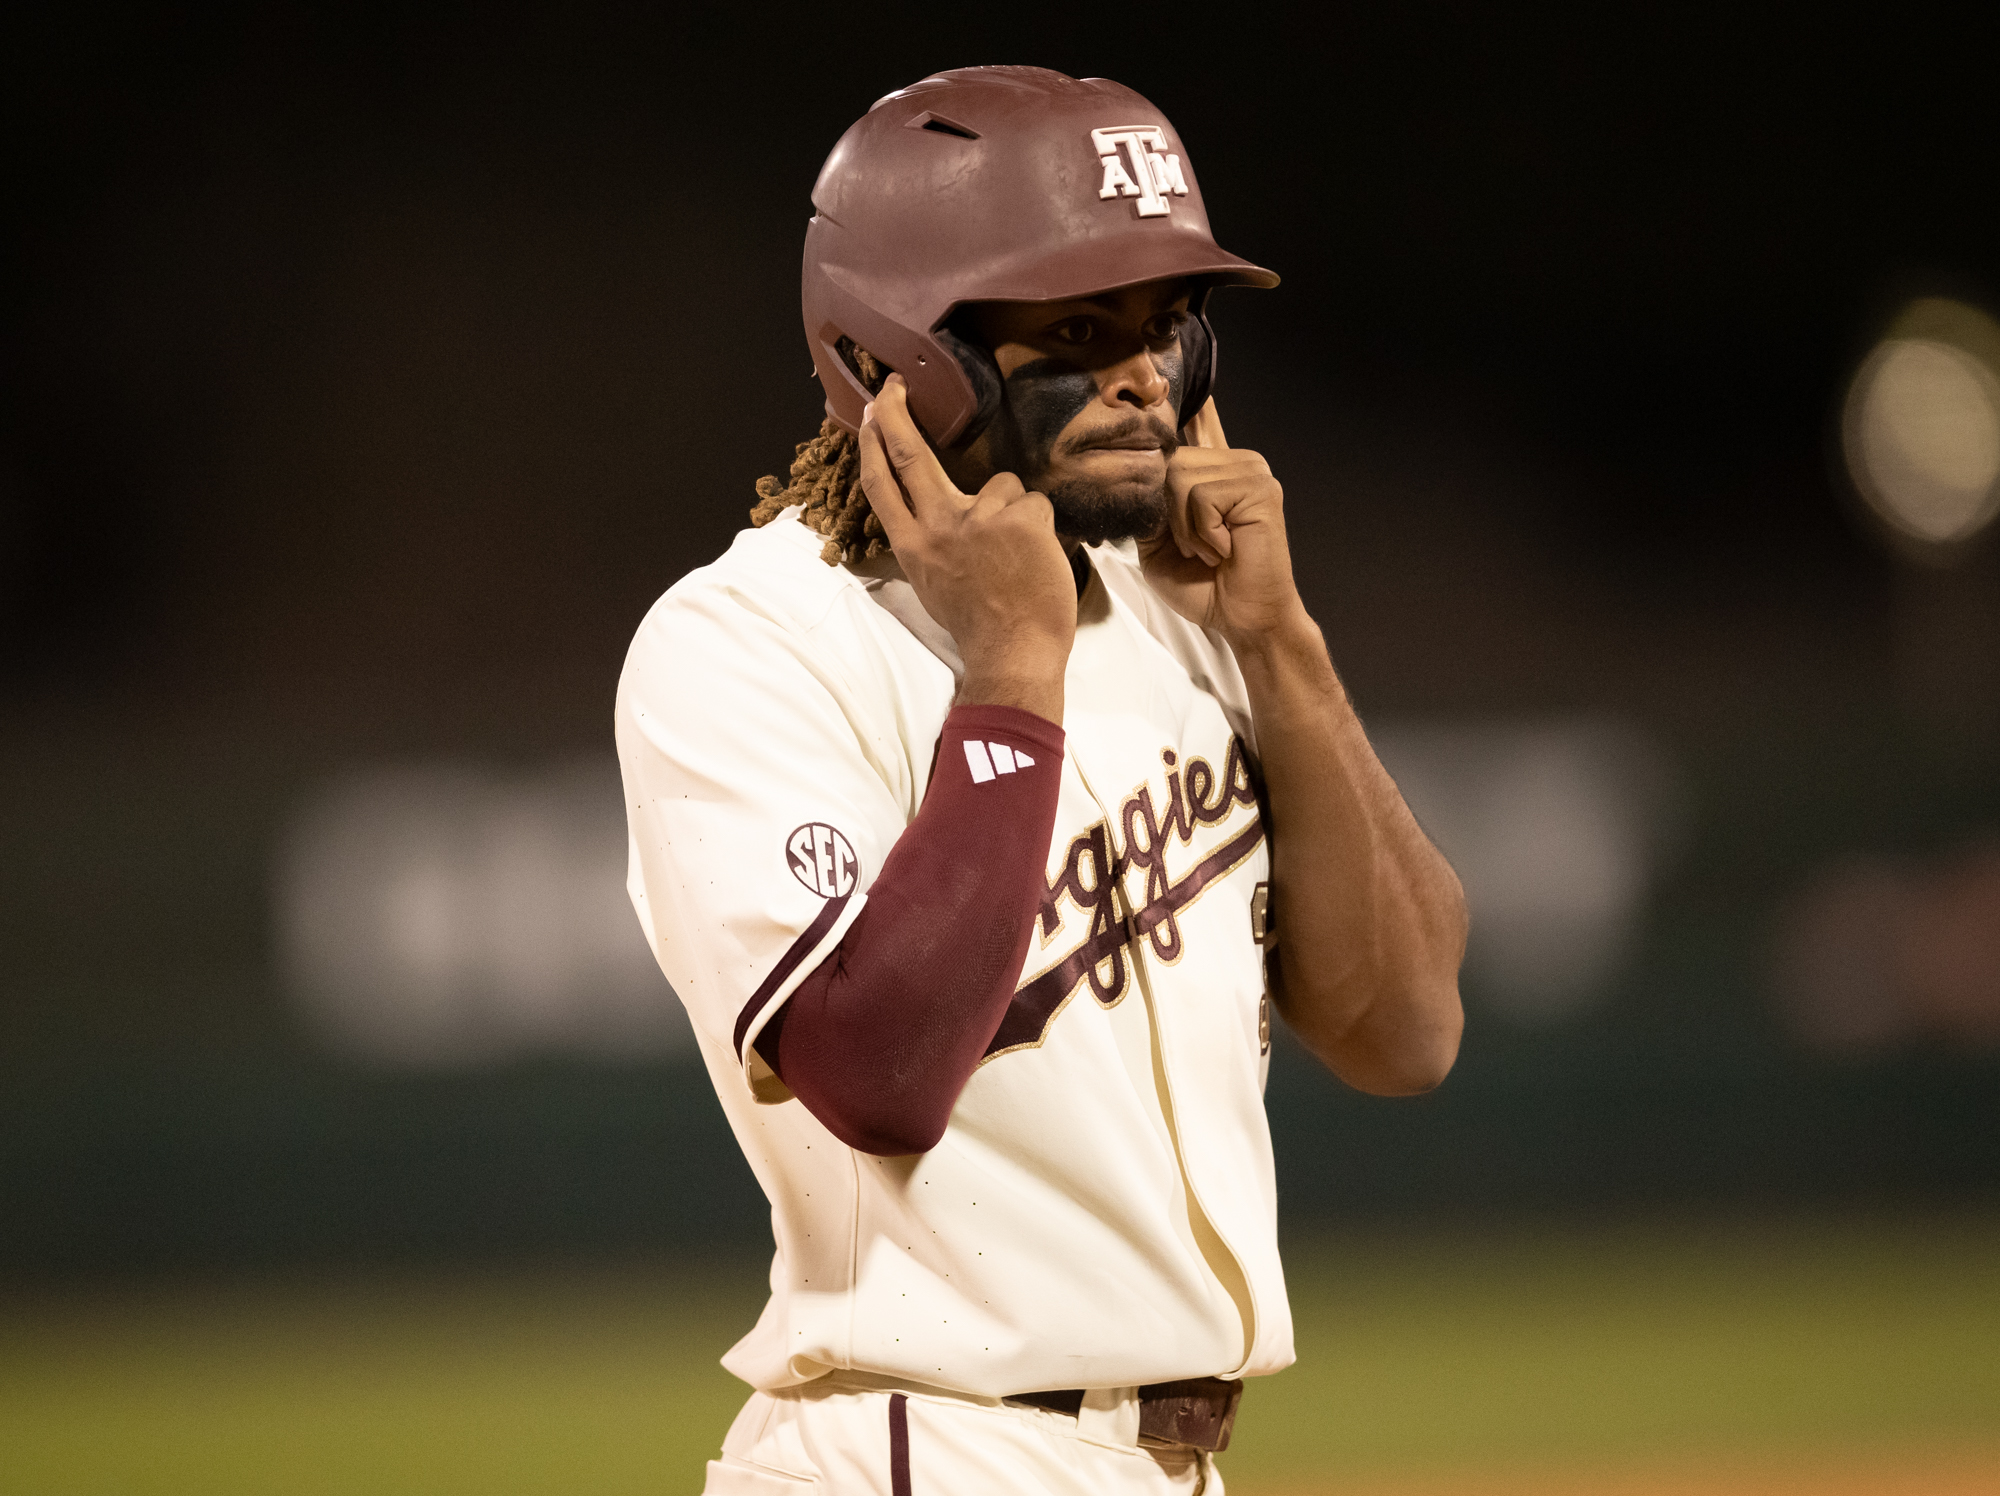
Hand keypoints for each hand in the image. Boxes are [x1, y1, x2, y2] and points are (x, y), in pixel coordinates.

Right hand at [860, 375, 1076, 721]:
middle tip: (894, 386)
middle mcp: (938, 526)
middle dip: (895, 414)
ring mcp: (979, 518)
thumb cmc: (977, 623)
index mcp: (912, 546)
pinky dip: (1041, 526)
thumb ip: (928, 541)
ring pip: (1002, 484)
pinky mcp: (1020, 517)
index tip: (868, 413)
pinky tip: (1037, 557)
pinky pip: (1035, 503)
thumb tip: (932, 509)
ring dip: (1015, 511)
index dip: (872, 445)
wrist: (1014, 651)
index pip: (882, 485)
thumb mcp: (931, 582)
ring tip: (1019, 554)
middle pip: (911, 456)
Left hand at [1139, 399, 1306, 643]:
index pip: (1201, 422)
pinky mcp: (1261, 488)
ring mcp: (1252, 471)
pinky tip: (1225, 548)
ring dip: (1186, 527)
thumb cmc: (1204, 585)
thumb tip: (1133, 472)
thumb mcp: (1159, 543)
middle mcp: (1237, 462)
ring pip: (1180, 478)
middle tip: (1197, 546)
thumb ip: (1149, 504)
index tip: (1169, 369)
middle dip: (1168, 512)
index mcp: (1215, 472)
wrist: (1242, 618)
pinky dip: (1202, 531)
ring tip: (1212, 549)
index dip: (1190, 399)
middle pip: (1170, 461)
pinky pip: (1201, 496)